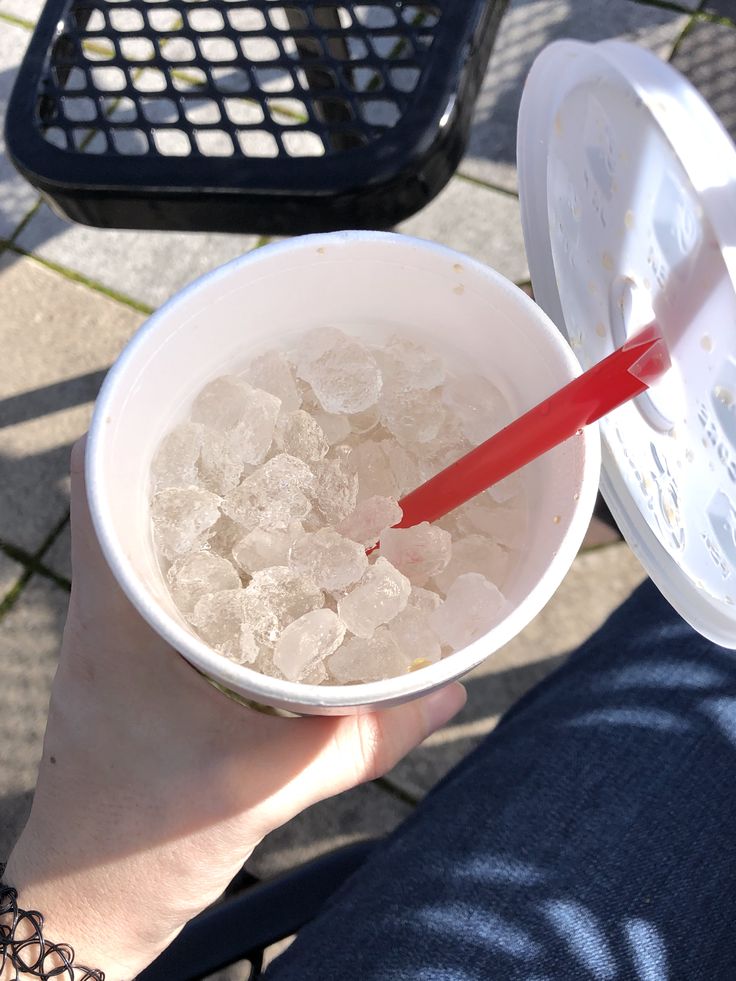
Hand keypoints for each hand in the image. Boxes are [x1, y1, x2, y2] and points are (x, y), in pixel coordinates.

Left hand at [4, 437, 464, 979]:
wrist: (87, 909)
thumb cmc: (148, 843)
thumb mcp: (270, 783)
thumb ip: (370, 733)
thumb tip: (454, 686)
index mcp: (116, 616)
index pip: (100, 482)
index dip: (142, 421)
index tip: (204, 383)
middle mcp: (105, 614)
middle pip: (131, 499)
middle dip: (195, 457)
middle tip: (270, 428)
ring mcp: (111, 643)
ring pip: (151, 544)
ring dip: (208, 512)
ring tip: (281, 485)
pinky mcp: (129, 672)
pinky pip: (168, 592)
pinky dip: (216, 569)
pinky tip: (271, 577)